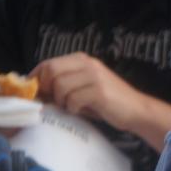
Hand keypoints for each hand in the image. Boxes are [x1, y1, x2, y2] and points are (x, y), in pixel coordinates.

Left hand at [32, 53, 147, 130]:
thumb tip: (37, 91)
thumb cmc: (107, 102)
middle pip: (51, 71)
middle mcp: (87, 63)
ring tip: (73, 107)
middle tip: (52, 102)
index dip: (36, 78)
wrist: (136, 110)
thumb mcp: (84, 87)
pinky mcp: (98, 91)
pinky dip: (73, 109)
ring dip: (62, 101)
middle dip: (47, 89)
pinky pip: (73, 100)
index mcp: (81, 59)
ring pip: (60, 86)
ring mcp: (93, 76)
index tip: (34, 92)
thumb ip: (64, 84)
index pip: (48, 63)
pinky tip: (83, 111)